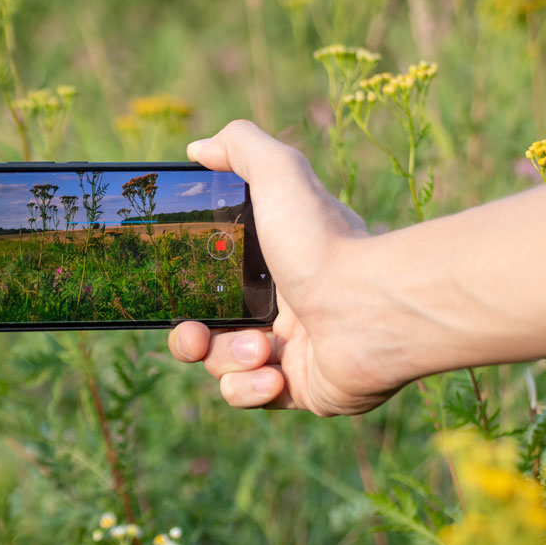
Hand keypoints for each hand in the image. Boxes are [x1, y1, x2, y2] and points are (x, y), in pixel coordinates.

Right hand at [167, 120, 422, 415]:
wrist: (371, 309)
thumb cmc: (325, 243)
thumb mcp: (279, 176)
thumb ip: (239, 147)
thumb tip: (198, 148)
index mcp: (273, 267)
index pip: (214, 282)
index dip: (186, 290)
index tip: (173, 291)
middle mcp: (282, 309)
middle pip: (208, 332)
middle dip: (191, 338)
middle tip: (195, 335)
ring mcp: (292, 352)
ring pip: (224, 367)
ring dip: (229, 360)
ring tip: (262, 348)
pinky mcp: (301, 390)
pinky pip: (252, 397)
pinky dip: (252, 388)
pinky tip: (276, 375)